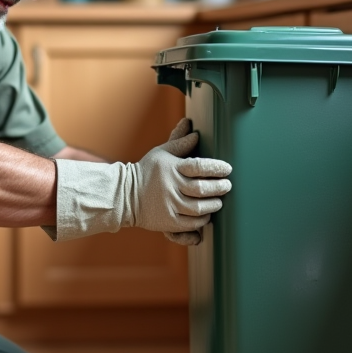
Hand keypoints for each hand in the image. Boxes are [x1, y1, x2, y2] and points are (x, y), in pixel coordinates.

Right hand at [49, 119, 231, 242]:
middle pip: (203, 189)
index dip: (217, 168)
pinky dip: (202, 220)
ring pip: (200, 208)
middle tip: (227, 186)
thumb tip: (193, 129)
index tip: (227, 169)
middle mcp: (172, 187)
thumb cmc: (146, 171)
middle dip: (220, 187)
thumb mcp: (161, 153)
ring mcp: (170, 205)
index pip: (200, 166)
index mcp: (172, 168)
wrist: (124, 195)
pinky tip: (206, 214)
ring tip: (218, 201)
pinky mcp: (168, 222)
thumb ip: (179, 142)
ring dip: (213, 205)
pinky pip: (191, 223)